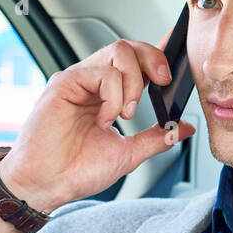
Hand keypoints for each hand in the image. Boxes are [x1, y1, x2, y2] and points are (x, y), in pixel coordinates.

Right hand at [0, 32, 196, 213]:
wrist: (47, 185)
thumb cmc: (76, 171)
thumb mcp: (128, 154)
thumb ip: (157, 138)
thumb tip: (184, 128)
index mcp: (107, 96)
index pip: (136, 63)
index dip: (157, 54)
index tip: (178, 60)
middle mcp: (92, 83)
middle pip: (129, 47)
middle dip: (154, 59)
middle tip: (163, 83)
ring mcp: (78, 80)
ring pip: (119, 51)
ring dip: (133, 82)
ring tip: (126, 114)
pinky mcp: (64, 82)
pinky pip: (102, 72)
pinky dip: (113, 95)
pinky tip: (105, 118)